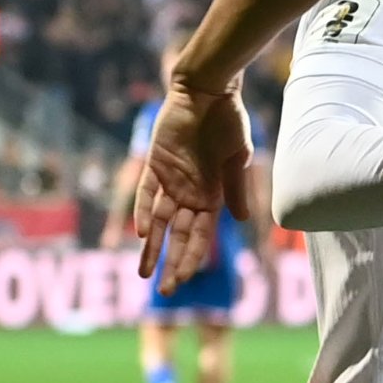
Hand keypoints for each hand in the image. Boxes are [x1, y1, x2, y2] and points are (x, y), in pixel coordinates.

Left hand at [129, 80, 251, 289]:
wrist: (209, 91)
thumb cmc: (229, 121)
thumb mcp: (238, 158)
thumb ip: (236, 189)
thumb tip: (239, 221)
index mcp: (213, 197)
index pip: (201, 237)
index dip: (192, 260)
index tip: (183, 282)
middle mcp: (191, 194)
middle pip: (180, 236)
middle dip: (172, 263)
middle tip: (164, 291)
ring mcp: (171, 181)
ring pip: (159, 222)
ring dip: (152, 247)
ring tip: (142, 272)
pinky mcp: (154, 165)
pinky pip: (147, 194)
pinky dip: (144, 212)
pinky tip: (142, 232)